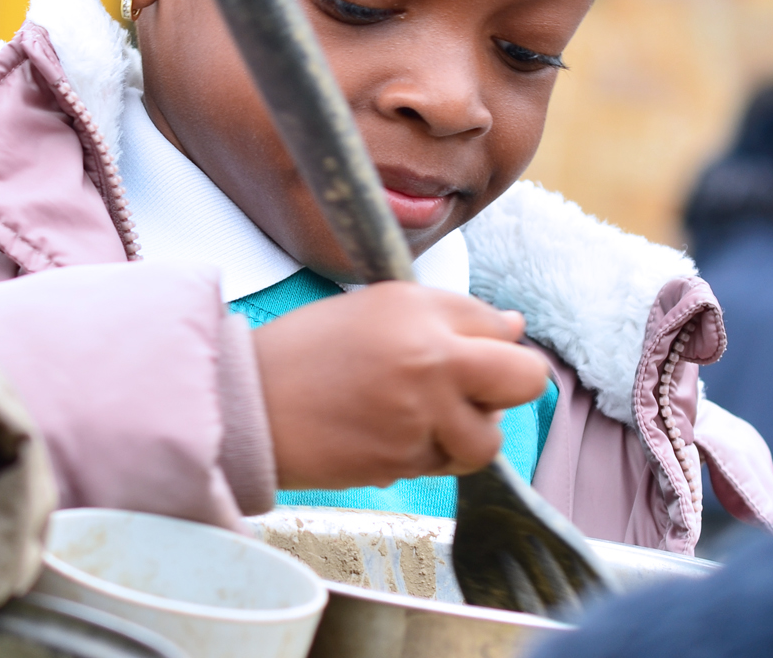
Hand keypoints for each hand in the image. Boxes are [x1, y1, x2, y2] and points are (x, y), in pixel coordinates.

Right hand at [251, 283, 550, 488]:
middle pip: (526, 379)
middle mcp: (430, 356)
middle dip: (510, 390)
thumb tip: (515, 328)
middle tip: (476, 395)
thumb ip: (449, 316)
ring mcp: (421, 412)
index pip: (501, 328)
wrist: (246, 402)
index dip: (492, 346)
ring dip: (466, 435)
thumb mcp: (376, 308)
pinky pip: (443, 465)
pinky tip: (384, 436)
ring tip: (421, 420)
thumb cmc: (305, 352)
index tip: (469, 356)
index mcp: (420, 308)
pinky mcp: (404, 460)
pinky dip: (424, 457)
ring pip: (488, 438)